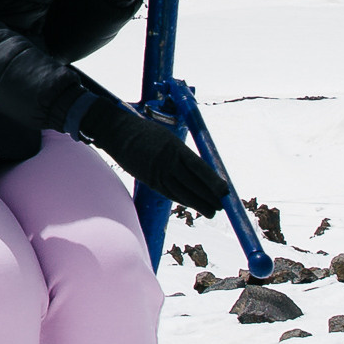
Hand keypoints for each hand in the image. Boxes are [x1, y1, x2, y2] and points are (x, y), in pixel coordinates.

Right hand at [67, 86, 225, 217]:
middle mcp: (166, 162)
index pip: (199, 168)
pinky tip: (191, 204)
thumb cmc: (145, 132)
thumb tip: (200, 169)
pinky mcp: (148, 180)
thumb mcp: (168, 137)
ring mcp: (156, 172)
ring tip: (211, 211)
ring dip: (197, 203)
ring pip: (181, 193)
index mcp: (174, 147)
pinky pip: (168, 193)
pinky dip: (181, 200)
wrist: (118, 132)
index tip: (225, 191)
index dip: (213, 181)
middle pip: (192, 184)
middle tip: (221, 206)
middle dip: (208, 196)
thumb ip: (182, 153)